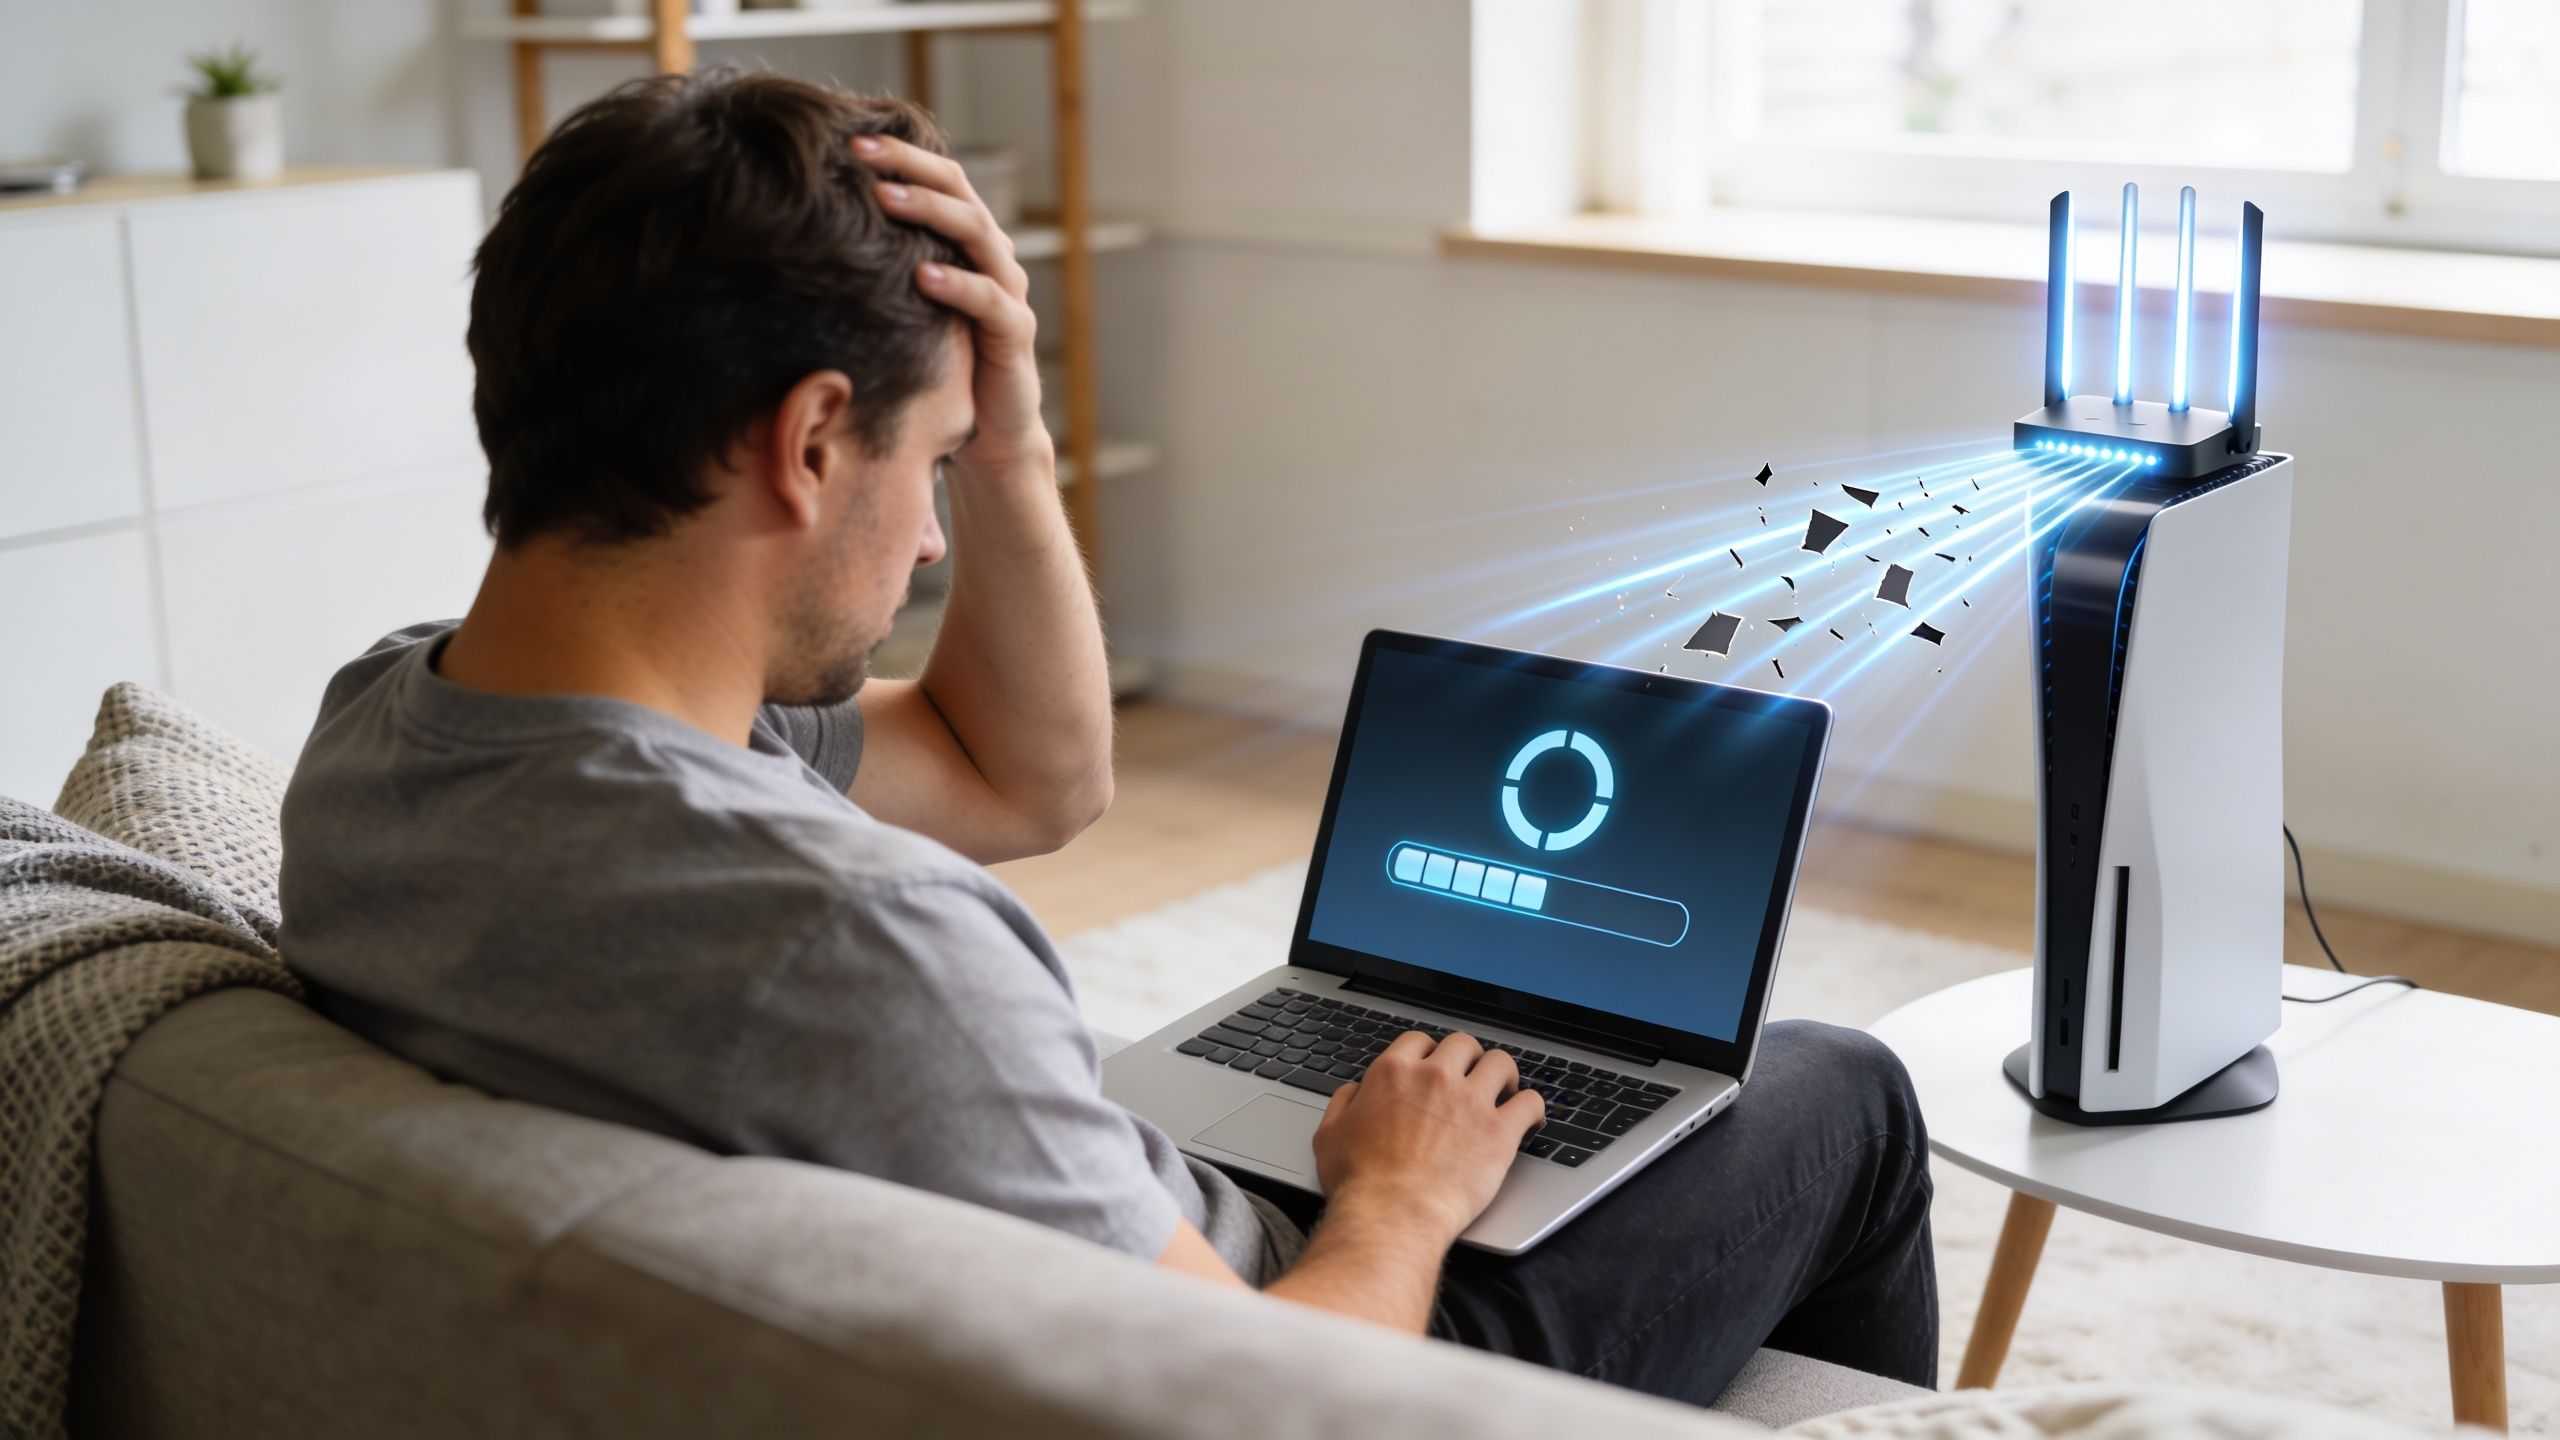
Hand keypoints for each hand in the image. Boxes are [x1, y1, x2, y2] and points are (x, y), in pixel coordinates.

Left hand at [852, 133, 1048, 475]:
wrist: (987, 429)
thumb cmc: (936, 361)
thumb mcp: (902, 305)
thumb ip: (879, 266)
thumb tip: (806, 232)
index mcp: (966, 242)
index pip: (940, 179)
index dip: (899, 154)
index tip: (846, 140)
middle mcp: (992, 256)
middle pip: (959, 191)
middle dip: (909, 166)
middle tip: (859, 152)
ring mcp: (1008, 291)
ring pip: (978, 233)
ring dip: (930, 211)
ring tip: (885, 198)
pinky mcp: (1014, 333)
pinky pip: (989, 299)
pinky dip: (958, 284)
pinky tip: (922, 276)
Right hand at [1310, 1031, 1547, 1243]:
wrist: (1391, 1215)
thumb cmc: (1359, 1182)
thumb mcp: (1329, 1135)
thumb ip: (1343, 1104)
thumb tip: (1354, 1092)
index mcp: (1394, 1073)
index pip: (1419, 1040)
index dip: (1429, 1052)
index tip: (1435, 1066)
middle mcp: (1435, 1078)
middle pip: (1463, 1044)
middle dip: (1468, 1057)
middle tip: (1471, 1076)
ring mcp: (1470, 1102)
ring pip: (1501, 1062)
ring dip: (1504, 1074)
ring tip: (1505, 1089)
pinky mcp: (1499, 1131)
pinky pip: (1530, 1102)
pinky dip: (1533, 1107)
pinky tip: (1531, 1118)